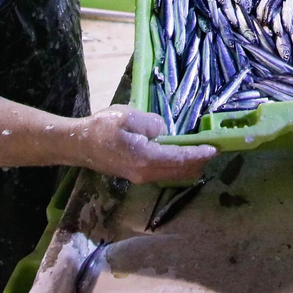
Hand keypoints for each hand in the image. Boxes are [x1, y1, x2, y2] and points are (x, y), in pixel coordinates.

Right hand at [76, 105, 217, 183]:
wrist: (78, 144)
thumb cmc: (101, 128)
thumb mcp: (127, 116)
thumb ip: (151, 123)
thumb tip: (164, 130)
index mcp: (146, 158)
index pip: (180, 158)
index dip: (199, 153)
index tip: (214, 148)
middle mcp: (146, 173)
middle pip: (179, 171)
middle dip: (198, 161)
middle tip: (213, 150)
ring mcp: (140, 176)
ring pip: (172, 174)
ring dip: (188, 165)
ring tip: (201, 154)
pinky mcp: (135, 175)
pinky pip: (163, 173)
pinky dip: (176, 166)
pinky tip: (180, 157)